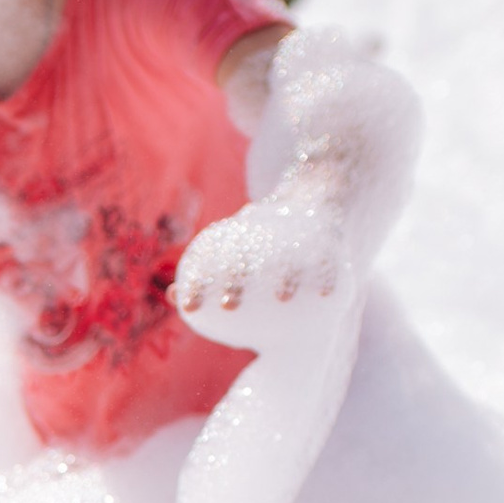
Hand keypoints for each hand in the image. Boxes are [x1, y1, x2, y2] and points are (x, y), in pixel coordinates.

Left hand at [173, 195, 352, 350]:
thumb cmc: (263, 239)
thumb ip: (208, 277)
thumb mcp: (238, 249)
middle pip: (251, 256)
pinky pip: (329, 255)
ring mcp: (297, 232)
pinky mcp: (328, 233)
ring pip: (290, 254)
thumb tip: (173, 296)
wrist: (310, 196)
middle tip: (229, 306)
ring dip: (287, 274)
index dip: (200, 282)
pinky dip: (329, 272)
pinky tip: (327, 294)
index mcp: (242, 236)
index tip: (187, 305)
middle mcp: (267, 232)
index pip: (214, 260)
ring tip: (283, 297)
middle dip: (237, 280)